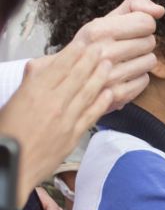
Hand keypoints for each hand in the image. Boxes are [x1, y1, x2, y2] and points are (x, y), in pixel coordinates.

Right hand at [0, 43, 112, 199]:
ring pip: (87, 93)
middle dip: (91, 60)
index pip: (59, 67)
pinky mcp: (73, 135)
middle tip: (102, 49)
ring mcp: (66, 119)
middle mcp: (53, 102)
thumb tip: (38, 69)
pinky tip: (109, 93)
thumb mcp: (12, 102)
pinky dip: (102, 102)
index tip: (83, 44)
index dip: (74, 54)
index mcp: (34, 92)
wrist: (12, 166)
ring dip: (100, 77)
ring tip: (108, 65)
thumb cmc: (6, 134)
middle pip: (77, 76)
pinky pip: (91, 115)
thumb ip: (29, 85)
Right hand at [72, 0, 164, 108]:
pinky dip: (137, 78)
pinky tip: (123, 76)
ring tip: (123, 61)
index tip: (130, 31)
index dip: (142, 25)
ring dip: (141, 60)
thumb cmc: (93, 44)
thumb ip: (135, 4)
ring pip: (151, 61)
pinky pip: (145, 80)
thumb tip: (161, 10)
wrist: (66, 81)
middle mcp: (101, 53)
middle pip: (150, 42)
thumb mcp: (107, 19)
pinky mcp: (116, 95)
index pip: (146, 22)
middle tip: (124, 48)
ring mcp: (108, 76)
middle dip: (141, 43)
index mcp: (96, 30)